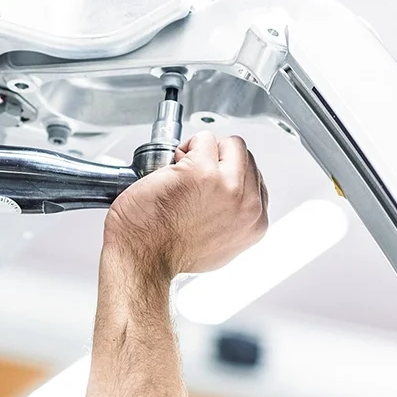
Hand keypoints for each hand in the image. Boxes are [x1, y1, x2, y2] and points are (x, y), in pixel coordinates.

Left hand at [104, 131, 267, 282]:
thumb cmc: (168, 253)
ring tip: (182, 174)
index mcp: (254, 222)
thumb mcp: (221, 247)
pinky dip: (184, 148)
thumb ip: (234, 221)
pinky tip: (171, 169)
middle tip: (191, 179)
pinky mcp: (200, 171)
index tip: (209, 185)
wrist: (141, 257)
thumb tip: (231, 202)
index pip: (255, 180)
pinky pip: (202, 139)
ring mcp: (226, 185)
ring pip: (229, 145)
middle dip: (218, 161)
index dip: (228, 176)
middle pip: (245, 158)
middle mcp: (246, 203)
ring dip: (204, 152)